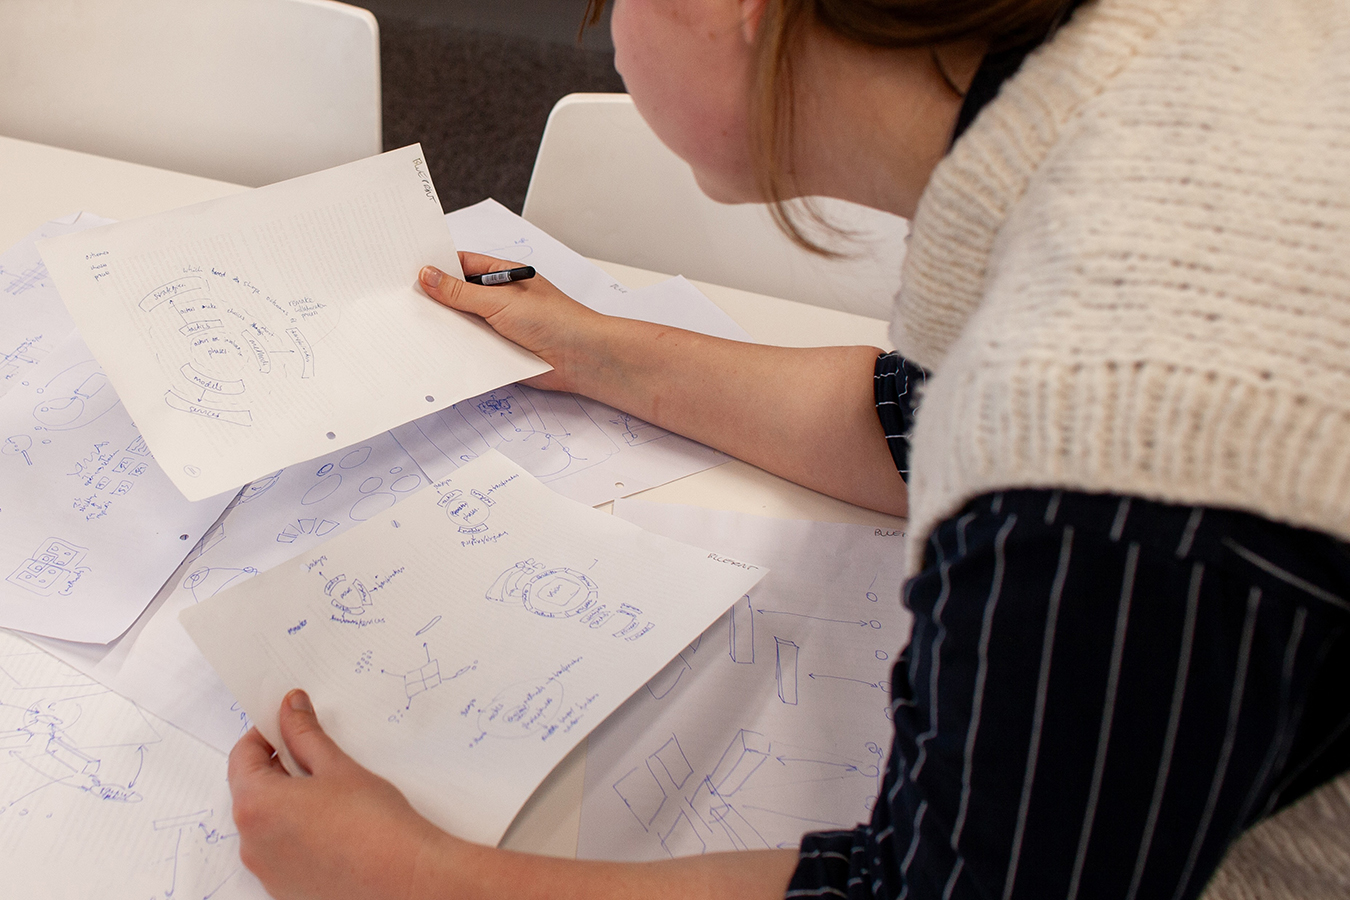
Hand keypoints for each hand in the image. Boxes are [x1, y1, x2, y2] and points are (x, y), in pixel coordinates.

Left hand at [228, 689, 457, 899]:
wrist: (403, 877)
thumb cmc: (373, 823)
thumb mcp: (337, 766)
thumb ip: (305, 734)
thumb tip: (290, 707)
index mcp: (256, 805)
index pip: (242, 756)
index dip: (265, 734)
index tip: (288, 725)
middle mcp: (251, 842)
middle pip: (251, 790)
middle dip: (278, 768)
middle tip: (316, 757)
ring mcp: (266, 870)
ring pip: (265, 822)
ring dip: (286, 802)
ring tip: (330, 796)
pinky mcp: (285, 889)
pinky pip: (279, 850)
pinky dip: (295, 833)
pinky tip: (332, 827)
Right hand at [420, 253, 607, 393]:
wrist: (580, 358)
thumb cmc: (552, 320)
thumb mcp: (500, 301)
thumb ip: (460, 292)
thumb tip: (427, 275)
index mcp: (500, 276)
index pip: (459, 265)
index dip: (434, 267)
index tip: (405, 270)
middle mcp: (496, 299)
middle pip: (456, 296)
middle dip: (433, 300)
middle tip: (398, 301)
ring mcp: (496, 325)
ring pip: (460, 323)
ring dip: (442, 326)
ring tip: (405, 326)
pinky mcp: (496, 351)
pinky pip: (468, 348)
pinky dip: (453, 349)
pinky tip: (429, 350)